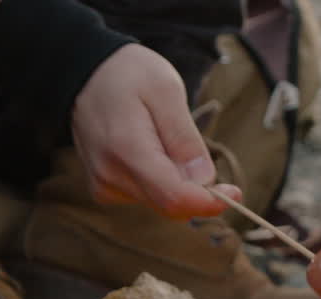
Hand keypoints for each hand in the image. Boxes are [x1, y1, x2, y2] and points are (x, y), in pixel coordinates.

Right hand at [71, 44, 241, 219]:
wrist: (85, 72)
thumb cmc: (129, 74)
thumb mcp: (166, 90)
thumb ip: (185, 138)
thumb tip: (205, 180)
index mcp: (126, 149)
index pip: (174, 197)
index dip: (209, 202)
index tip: (234, 192)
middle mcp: (110, 174)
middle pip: (169, 205)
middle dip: (199, 194)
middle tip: (208, 164)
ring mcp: (104, 183)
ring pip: (160, 202)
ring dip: (179, 184)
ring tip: (167, 141)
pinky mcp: (104, 187)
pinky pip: (146, 196)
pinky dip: (162, 182)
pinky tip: (154, 151)